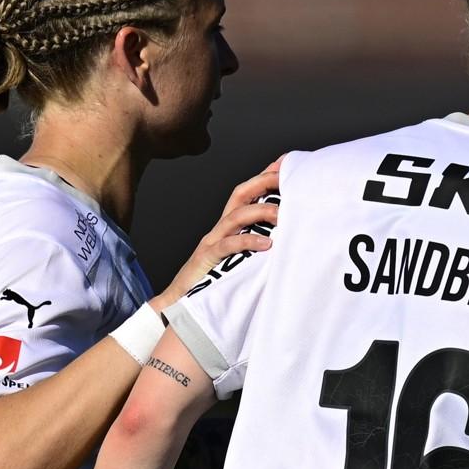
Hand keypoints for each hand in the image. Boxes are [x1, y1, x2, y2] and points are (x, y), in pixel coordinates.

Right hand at [151, 157, 281, 308]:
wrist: (181, 304)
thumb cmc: (214, 282)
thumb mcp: (240, 260)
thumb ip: (256, 246)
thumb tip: (286, 239)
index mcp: (228, 227)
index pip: (247, 194)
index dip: (264, 177)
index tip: (286, 163)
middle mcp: (220, 229)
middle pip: (240, 195)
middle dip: (263, 182)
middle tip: (287, 178)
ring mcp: (212, 242)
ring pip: (236, 216)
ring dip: (261, 211)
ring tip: (284, 214)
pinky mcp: (207, 259)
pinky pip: (227, 245)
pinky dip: (248, 241)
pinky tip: (267, 244)